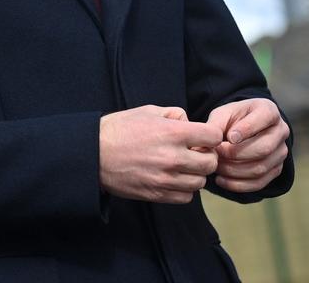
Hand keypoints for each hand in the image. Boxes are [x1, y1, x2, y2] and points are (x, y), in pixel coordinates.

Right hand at [99, 105, 222, 203]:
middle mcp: (173, 158)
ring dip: (196, 174)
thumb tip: (190, 124)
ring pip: (200, 183)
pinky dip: (184, 189)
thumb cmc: (120, 129)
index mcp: (173, 133)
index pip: (214, 137)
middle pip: (211, 163)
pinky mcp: (157, 195)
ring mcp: (165, 179)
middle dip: (207, 156)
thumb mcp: (149, 111)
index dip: (211, 135)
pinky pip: (186, 197)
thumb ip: (175, 114)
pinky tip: (174, 178)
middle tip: (195, 152)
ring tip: (183, 166)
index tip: (203, 136)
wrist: (95, 153)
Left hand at [206, 98, 288, 192]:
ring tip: (216, 167)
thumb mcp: (222, 115)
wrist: (242, 131)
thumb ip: (215, 126)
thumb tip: (206, 145)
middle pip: (264, 148)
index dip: (247, 129)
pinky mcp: (276, 169)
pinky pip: (259, 183)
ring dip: (234, 171)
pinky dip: (238, 184)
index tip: (229, 138)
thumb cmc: (232, 119)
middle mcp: (280, 131)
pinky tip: (221, 180)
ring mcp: (280, 152)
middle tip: (217, 154)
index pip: (264, 117)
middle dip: (236, 154)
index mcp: (268, 110)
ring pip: (261, 168)